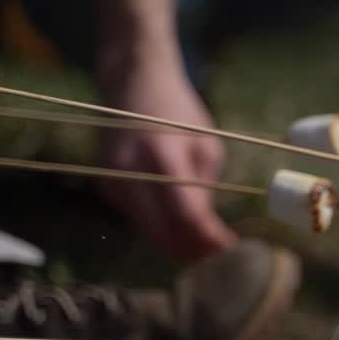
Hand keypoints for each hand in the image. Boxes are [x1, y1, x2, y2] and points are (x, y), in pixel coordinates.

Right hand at [96, 57, 236, 260]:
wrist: (133, 85)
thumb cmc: (178, 114)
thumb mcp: (206, 147)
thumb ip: (205, 193)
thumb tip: (210, 240)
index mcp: (161, 155)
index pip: (186, 215)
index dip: (211, 240)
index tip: (232, 249)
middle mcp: (129, 171)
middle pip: (163, 235)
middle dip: (194, 251)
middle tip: (220, 255)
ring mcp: (112, 181)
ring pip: (150, 234)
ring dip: (178, 244)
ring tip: (206, 242)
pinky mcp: (106, 189)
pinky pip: (139, 222)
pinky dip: (161, 228)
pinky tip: (179, 221)